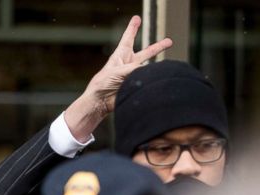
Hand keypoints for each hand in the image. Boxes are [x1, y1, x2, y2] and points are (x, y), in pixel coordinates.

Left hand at [64, 15, 172, 140]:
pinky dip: (152, 79)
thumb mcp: (117, 71)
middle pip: (146, 52)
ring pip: (149, 67)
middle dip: (158, 47)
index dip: (132, 28)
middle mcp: (128, 64)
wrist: (100, 102)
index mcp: (120, 56)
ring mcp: (132, 75)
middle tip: (169, 41)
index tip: (136, 18)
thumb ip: (134, 69)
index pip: (128, 39)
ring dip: (157, 67)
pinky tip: (158, 79)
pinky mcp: (135, 84)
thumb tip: (148, 70)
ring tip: (168, 67)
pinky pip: (147, 79)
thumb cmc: (102, 84)